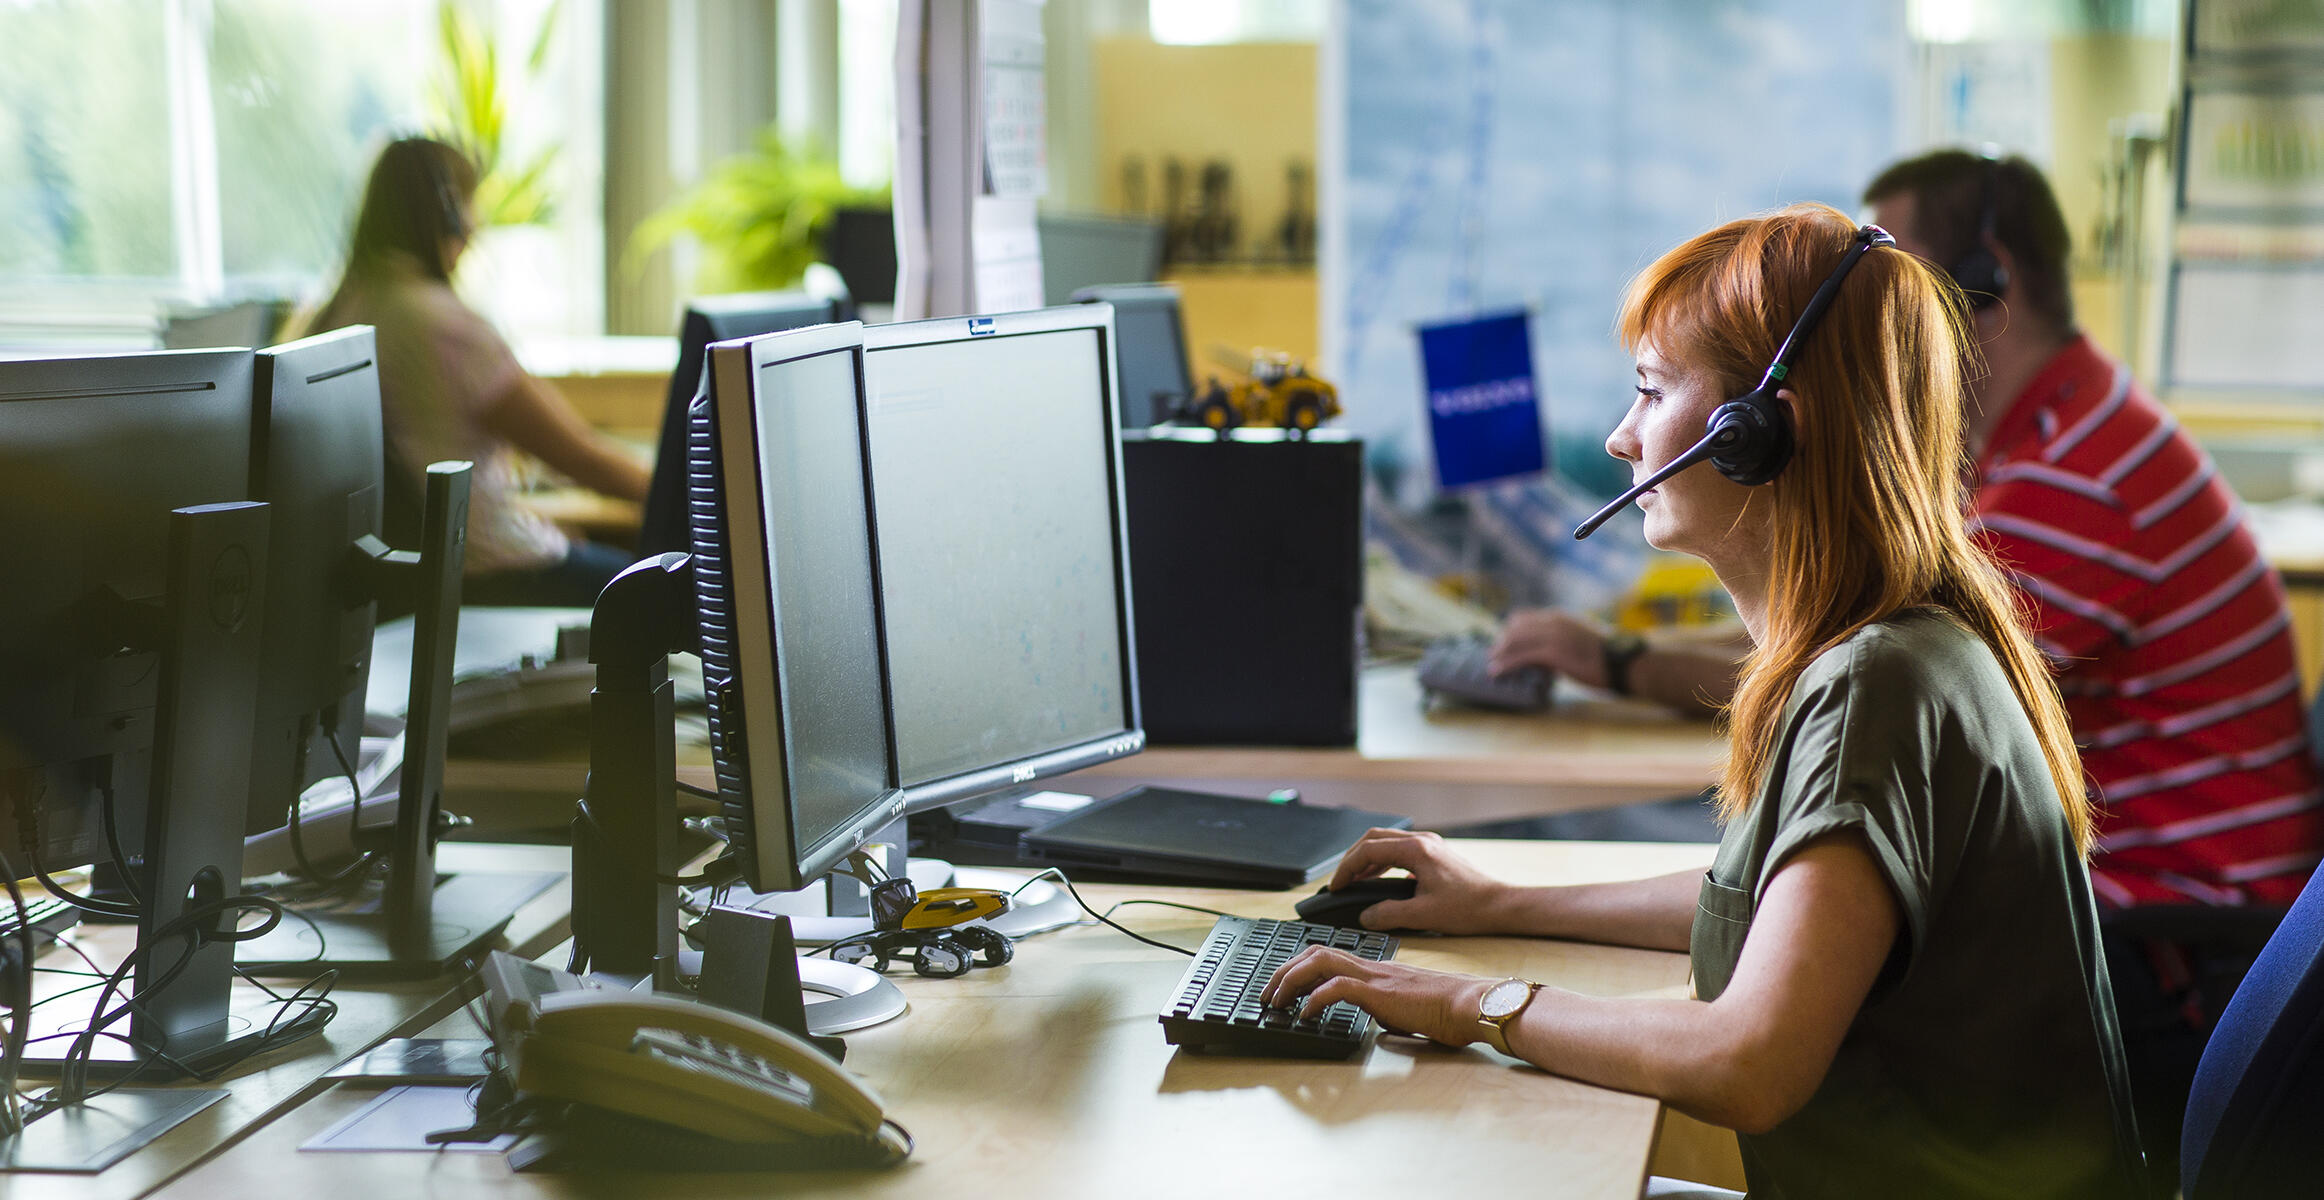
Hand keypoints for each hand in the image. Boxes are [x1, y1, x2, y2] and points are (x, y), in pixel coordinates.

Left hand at [1259, 946, 1491, 1044]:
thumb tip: (1378, 1020)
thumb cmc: (1451, 1009)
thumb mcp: (1408, 1008)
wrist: (1474, 1004)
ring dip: (1291, 980)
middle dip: (1285, 971)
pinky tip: (1305, 1015)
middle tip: (1268, 993)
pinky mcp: (1381, 992)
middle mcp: (1372, 967)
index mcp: (1377, 969)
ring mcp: (1376, 976)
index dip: (1301, 967)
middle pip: (1316, 953)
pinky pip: (1339, 987)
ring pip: (1321, 962)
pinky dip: (1315, 999)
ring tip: (1276, 1001)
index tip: (1284, 985)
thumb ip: (1388, 1008)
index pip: (1330, 956)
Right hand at [1329, 828, 1512, 934]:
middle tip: (1339, 881)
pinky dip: (1381, 862)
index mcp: (1417, 850)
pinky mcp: (1434, 854)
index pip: (1368, 851)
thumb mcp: (1423, 916)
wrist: (1500, 906)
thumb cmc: (1469, 908)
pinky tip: (1376, 881)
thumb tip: (1365, 917)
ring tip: (1353, 881)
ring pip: (1386, 842)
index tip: (1335, 887)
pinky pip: (1398, 851)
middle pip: (1373, 839)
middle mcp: (1422, 841)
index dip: (1346, 869)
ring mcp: (1429, 845)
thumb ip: (1388, 915)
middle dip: (1352, 859)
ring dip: (1366, 860)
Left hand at [1489, 609, 1608, 684]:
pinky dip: (1506, 665)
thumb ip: (1561, 639)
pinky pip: (1522, 657)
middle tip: (1493, 656)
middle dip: (1501, 643)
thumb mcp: (1579, 638)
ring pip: (1515, 641)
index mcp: (1558, 617)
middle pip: (1514, 628)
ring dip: (1499, 654)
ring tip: (1491, 665)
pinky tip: (1497, 672)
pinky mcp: (1553, 653)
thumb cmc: (1606, 655)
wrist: (1623, 662)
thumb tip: (1547, 654)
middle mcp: (1553, 622)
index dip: (1509, 631)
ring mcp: (1553, 636)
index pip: (1522, 618)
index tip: (1502, 644)